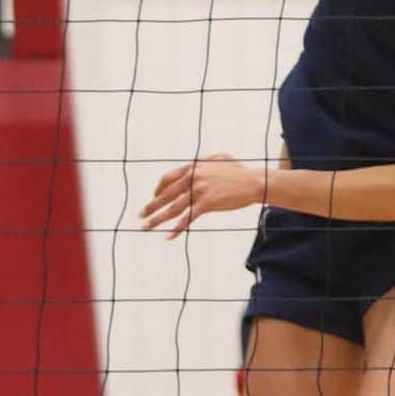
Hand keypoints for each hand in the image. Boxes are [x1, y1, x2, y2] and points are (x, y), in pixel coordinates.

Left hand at [140, 155, 263, 238]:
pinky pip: (188, 218)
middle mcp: (193, 177)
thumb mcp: (219, 159)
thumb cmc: (239, 172)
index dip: (158, 190)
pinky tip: (168, 236)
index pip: (168, 179)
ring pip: (173, 208)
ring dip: (157, 219)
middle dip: (151, 206)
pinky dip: (177, 228)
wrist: (254, 182)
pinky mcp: (207, 203)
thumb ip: (204, 162)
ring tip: (145, 227)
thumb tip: (197, 163)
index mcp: (193, 167)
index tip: (154, 199)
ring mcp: (199, 190)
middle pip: (166, 194)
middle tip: (140, 216)